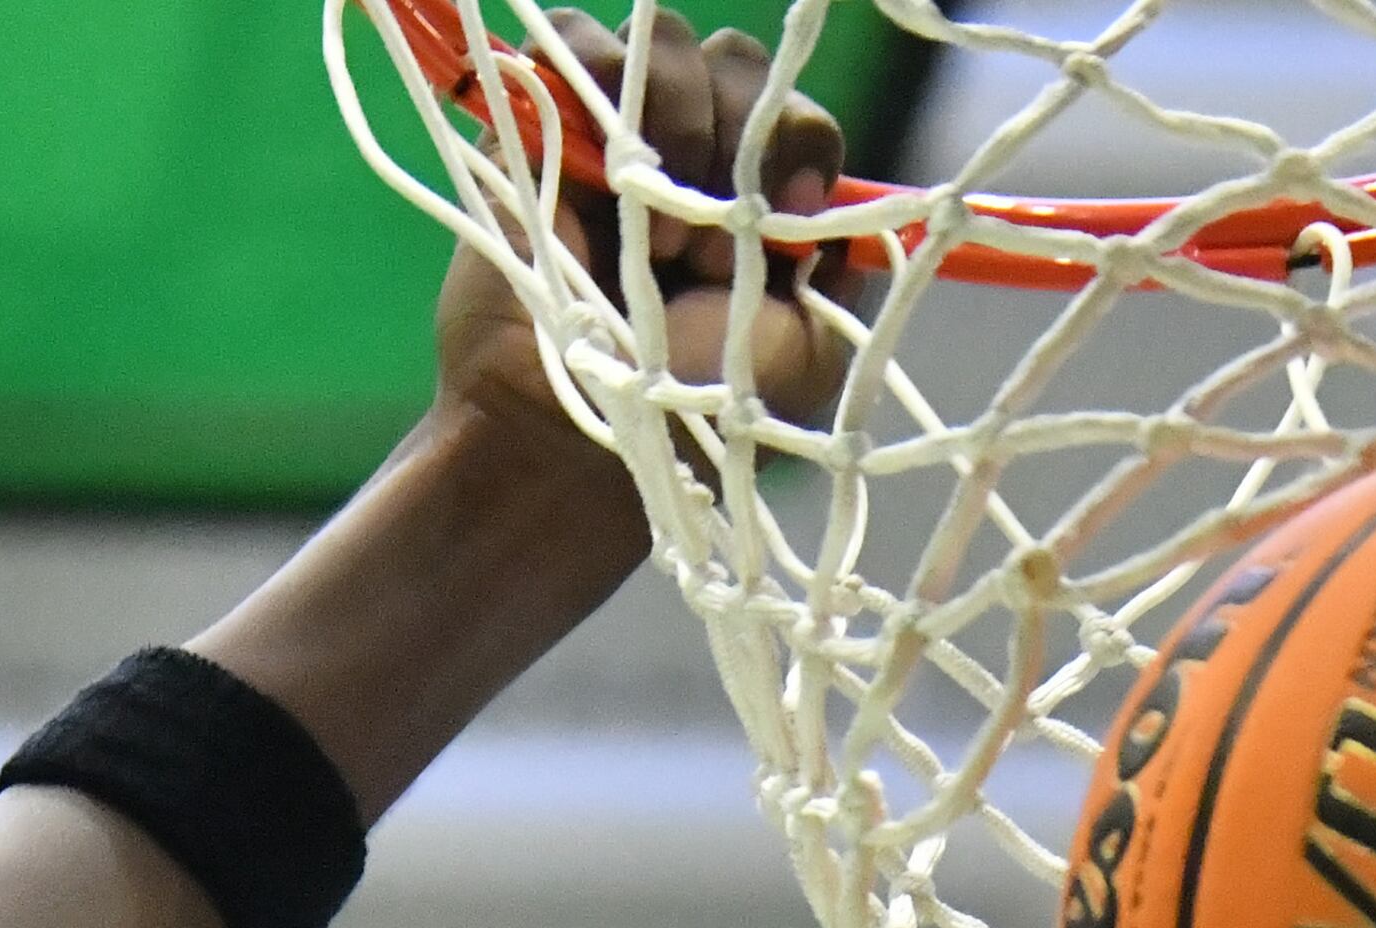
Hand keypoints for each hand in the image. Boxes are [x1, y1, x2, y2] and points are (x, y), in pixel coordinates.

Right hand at [429, 14, 859, 515]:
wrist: (588, 440)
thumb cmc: (702, 411)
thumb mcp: (806, 348)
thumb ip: (834, 267)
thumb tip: (831, 202)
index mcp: (759, 199)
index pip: (796, 114)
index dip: (800, 143)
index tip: (789, 221)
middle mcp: (695, 157)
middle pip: (737, 62)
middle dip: (740, 135)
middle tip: (710, 249)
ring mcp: (617, 137)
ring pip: (663, 42)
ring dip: (677, 118)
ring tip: (656, 235)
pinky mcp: (541, 127)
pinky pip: (568, 38)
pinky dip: (599, 75)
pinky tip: (612, 170)